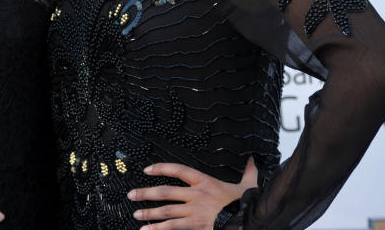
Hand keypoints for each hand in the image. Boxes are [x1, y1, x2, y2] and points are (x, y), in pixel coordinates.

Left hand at [127, 157, 257, 228]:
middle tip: (132, 195)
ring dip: (149, 213)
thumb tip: (253, 161)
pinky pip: (173, 228)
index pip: (178, 170)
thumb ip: (248, 173)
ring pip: (166, 211)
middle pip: (165, 192)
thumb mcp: (248, 185)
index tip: (147, 169)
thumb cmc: (246, 204)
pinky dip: (158, 229)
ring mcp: (194, 212)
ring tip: (136, 214)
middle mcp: (196, 195)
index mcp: (205, 182)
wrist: (249, 220)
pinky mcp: (195, 226)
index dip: (161, 168)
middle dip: (146, 193)